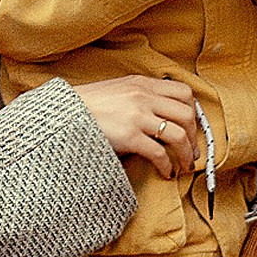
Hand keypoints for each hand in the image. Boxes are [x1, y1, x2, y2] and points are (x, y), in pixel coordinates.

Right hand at [69, 75, 197, 178]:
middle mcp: (143, 97)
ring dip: (186, 154)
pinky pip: (159, 153)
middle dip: (194, 137)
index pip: (184, 92)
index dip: (193, 112)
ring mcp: (137, 116)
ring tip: (182, 165)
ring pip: (178, 135)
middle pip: (186, 115)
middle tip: (191, 152)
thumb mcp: (117, 90)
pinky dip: (166, 166)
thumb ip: (139, 95)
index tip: (191, 128)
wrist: (62, 114)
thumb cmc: (87, 106)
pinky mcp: (129, 136)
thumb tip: (160, 111)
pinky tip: (164, 173)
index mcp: (142, 84)